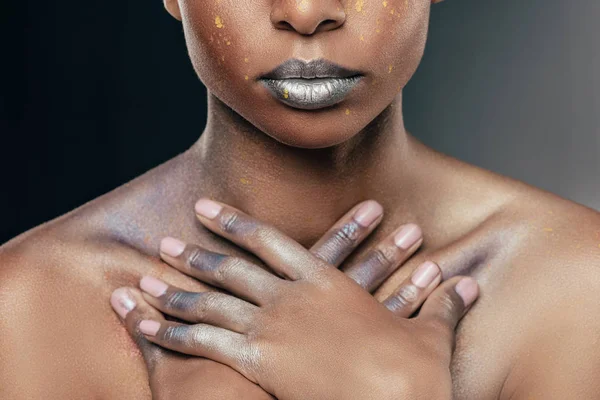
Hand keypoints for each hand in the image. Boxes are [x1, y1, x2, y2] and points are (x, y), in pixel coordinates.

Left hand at [122, 199, 478, 399]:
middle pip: (229, 269)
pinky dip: (169, 334)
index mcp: (324, 281)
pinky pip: (203, 345)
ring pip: (208, 303)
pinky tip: (146, 327)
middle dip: (194, 254)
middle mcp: (289, 297)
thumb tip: (470, 286)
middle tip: (164, 243)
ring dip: (172, 291)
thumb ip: (443, 306)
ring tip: (140, 281)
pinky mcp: (260, 363)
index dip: (233, 222)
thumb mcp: (430, 335)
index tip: (206, 208)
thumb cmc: (412, 372)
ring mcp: (271, 329)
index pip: (269, 240)